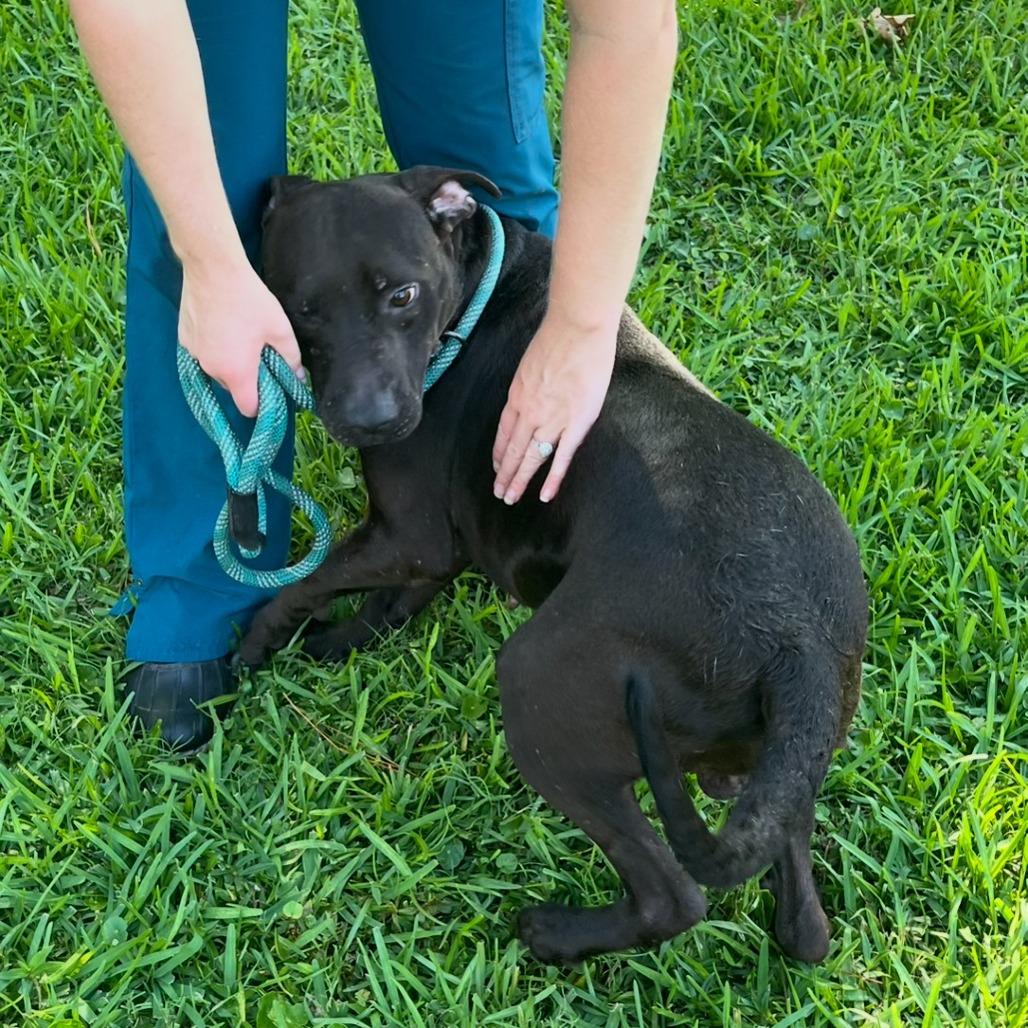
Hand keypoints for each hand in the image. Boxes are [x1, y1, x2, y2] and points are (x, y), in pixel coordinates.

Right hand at [178, 255, 303, 416]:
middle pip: (232, 387)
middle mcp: (211, 370)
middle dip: (247, 377)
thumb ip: (291, 358)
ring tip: (240, 337)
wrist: (212, 269)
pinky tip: (223, 327)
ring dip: (229, 362)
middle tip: (259, 354)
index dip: (261, 404)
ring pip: (217, 370)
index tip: (270, 390)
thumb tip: (298, 377)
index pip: (248, 408)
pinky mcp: (184, 339)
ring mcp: (194, 354)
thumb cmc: (250, 301)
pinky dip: (214, 348)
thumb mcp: (279, 329)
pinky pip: (203, 354)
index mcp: (236, 373)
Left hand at [492, 312, 616, 504]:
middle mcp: (530, 411)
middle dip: (505, 474)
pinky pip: (561, 457)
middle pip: (513, 449)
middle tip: (500, 493)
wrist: (578, 327)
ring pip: (531, 457)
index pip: (504, 432)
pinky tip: (544, 495)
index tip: (497, 467)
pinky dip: (553, 479)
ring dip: (520, 480)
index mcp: (518, 395)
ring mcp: (552, 419)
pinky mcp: (576, 422)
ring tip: (511, 499)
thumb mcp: (532, 362)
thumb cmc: (559, 337)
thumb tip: (534, 392)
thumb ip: (532, 383)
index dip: (499, 452)